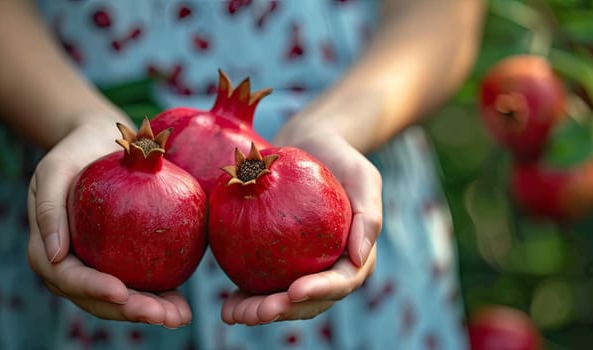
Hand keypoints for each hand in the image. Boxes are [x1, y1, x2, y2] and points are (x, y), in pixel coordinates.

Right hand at [27, 119, 191, 327]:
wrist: (100, 141)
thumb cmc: (75, 151)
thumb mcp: (54, 168)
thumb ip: (48, 208)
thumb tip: (54, 256)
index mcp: (48, 251)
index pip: (68, 278)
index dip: (92, 289)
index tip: (121, 292)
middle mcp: (72, 268)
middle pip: (97, 299)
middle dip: (129, 312)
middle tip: (162, 315)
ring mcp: (97, 269)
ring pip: (121, 301)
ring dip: (149, 312)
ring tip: (179, 317)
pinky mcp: (122, 264)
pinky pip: (140, 285)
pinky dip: (160, 298)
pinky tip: (182, 306)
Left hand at [220, 125, 382, 324]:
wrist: (310, 143)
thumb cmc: (340, 158)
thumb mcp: (363, 176)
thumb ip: (369, 215)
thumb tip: (360, 258)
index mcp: (355, 258)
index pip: (341, 282)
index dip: (319, 292)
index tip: (293, 291)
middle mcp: (330, 270)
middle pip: (308, 301)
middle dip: (282, 311)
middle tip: (255, 312)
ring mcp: (303, 269)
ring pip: (283, 301)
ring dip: (259, 312)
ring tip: (233, 315)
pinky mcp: (277, 263)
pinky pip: (261, 285)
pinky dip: (244, 298)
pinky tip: (224, 306)